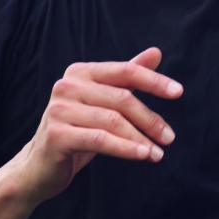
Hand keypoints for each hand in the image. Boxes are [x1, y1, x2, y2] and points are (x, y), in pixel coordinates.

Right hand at [12, 47, 180, 204]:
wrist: (40, 165)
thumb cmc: (77, 130)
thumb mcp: (103, 102)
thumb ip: (127, 77)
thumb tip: (156, 52)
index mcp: (80, 72)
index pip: (125, 71)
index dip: (154, 80)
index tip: (179, 92)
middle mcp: (67, 86)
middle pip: (121, 98)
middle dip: (150, 119)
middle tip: (169, 137)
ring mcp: (59, 110)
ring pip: (112, 121)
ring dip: (141, 138)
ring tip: (159, 153)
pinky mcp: (56, 135)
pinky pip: (100, 140)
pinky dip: (126, 148)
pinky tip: (144, 155)